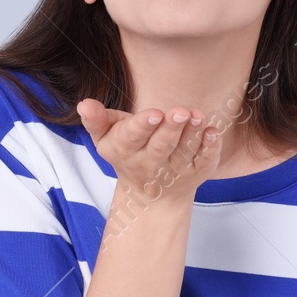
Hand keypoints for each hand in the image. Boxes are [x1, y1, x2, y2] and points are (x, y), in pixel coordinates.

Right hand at [77, 99, 222, 204]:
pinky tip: (213, 133)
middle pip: (161, 146)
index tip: (154, 114)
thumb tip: (84, 104)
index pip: (132, 137)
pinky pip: (204, 162)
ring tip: (198, 116)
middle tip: (182, 111)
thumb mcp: (107, 137)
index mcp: (126, 150)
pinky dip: (210, 149)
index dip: (143, 126)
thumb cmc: (128, 150)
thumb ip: (96, 120)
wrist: (150, 192)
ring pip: (184, 153)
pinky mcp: (196, 173)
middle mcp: (150, 163)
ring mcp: (174, 171)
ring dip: (192, 135)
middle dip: (171, 129)